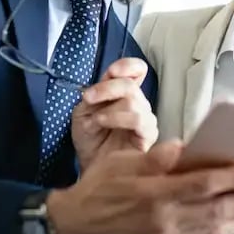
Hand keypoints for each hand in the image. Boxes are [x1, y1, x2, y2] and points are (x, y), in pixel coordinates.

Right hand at [46, 140, 233, 233]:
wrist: (78, 224)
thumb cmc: (102, 185)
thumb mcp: (125, 161)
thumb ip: (157, 157)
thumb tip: (184, 148)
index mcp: (154, 192)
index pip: (202, 185)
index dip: (231, 179)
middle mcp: (163, 219)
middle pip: (215, 211)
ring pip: (212, 231)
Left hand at [71, 57, 157, 171]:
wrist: (90, 167)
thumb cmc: (89, 140)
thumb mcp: (84, 110)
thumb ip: (97, 92)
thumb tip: (108, 77)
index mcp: (124, 93)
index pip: (137, 70)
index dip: (127, 66)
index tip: (111, 71)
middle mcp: (139, 103)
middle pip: (130, 84)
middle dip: (106, 88)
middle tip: (88, 98)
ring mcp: (146, 120)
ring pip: (134, 101)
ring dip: (109, 108)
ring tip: (95, 120)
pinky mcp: (149, 136)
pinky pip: (139, 119)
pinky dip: (117, 118)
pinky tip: (103, 124)